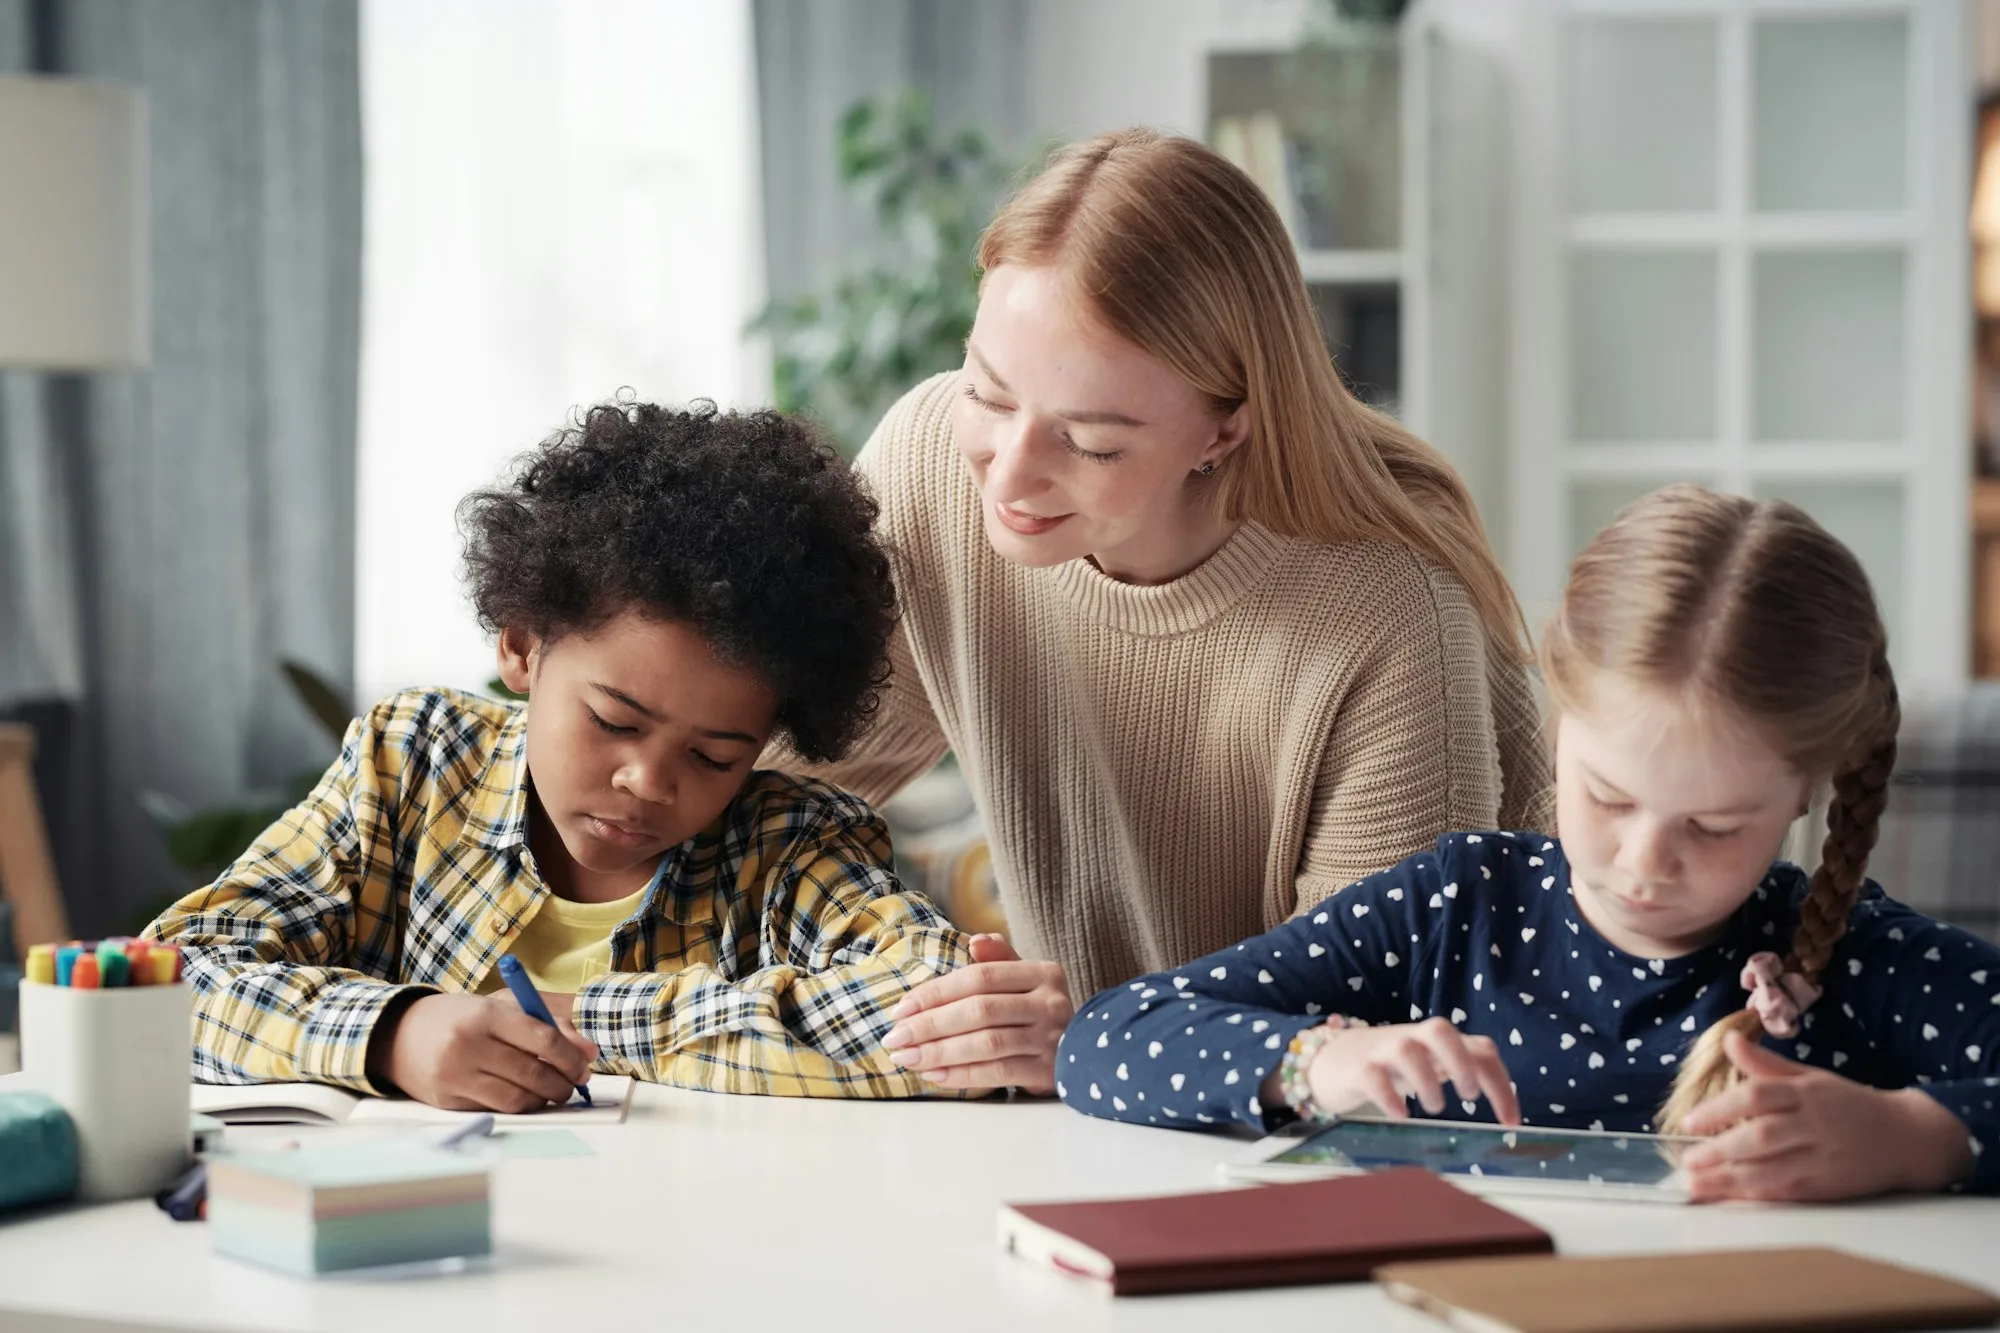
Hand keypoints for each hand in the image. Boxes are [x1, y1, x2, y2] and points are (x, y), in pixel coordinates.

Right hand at [374, 992, 597, 1112]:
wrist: (398, 1036)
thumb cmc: (460, 1018)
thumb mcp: (498, 1008)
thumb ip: (546, 1023)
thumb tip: (588, 1052)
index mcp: (486, 1014)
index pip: (543, 1037)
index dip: (571, 1056)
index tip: (585, 1066)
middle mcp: (469, 1044)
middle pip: (533, 1072)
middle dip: (563, 1083)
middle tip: (574, 1084)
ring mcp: (455, 1075)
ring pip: (517, 1099)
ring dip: (544, 1100)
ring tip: (551, 1092)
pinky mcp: (447, 1101)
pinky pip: (495, 1109)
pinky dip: (518, 1106)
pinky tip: (524, 1097)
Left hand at [881, 934, 1070, 1092]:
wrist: (1088, 1051)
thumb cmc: (1039, 1011)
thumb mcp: (1025, 980)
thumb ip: (999, 960)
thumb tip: (975, 940)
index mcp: (1042, 972)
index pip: (979, 977)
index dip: (936, 992)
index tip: (901, 1009)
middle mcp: (1050, 1002)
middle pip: (979, 1011)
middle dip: (930, 1025)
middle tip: (894, 1037)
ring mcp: (1052, 1038)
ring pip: (986, 1043)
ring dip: (939, 1052)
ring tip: (906, 1058)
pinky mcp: (1048, 1071)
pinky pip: (998, 1073)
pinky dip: (961, 1074)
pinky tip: (934, 1075)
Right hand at [1296, 1018, 1520, 1124]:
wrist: (1330, 1059)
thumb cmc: (1390, 1066)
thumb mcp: (1430, 1063)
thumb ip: (1462, 1068)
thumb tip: (1505, 1102)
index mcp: (1436, 1042)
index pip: (1479, 1050)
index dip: (1501, 1084)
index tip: (1511, 1122)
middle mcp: (1412, 1039)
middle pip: (1441, 1030)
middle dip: (1461, 1062)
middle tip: (1468, 1096)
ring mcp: (1382, 1051)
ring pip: (1406, 1049)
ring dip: (1426, 1081)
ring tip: (1434, 1107)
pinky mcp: (1356, 1069)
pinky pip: (1372, 1076)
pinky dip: (1389, 1096)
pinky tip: (1400, 1115)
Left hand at [1679, 1031, 1974, 1201]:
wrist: (1908, 1137)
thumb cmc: (1849, 1104)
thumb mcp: (1811, 1076)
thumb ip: (1766, 1064)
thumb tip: (1729, 1039)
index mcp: (1806, 1093)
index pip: (1758, 1096)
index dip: (1721, 1108)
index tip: (1689, 1122)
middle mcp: (1814, 1125)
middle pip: (1762, 1137)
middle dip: (1721, 1150)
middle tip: (1687, 1159)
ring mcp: (1823, 1158)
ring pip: (1773, 1170)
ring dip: (1731, 1180)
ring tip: (1697, 1184)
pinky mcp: (1830, 1186)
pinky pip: (1790, 1192)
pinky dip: (1759, 1196)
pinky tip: (1732, 1197)